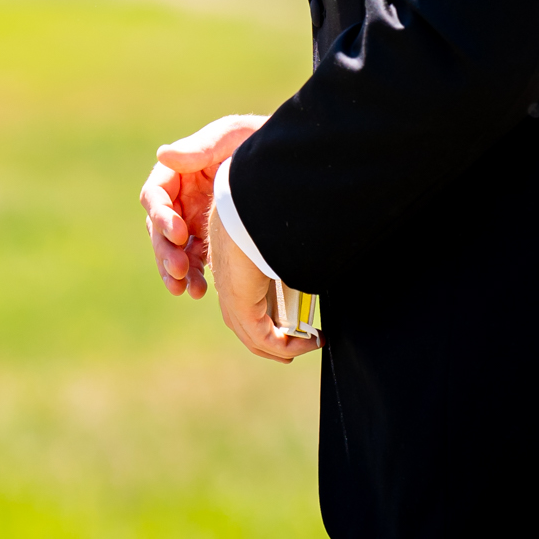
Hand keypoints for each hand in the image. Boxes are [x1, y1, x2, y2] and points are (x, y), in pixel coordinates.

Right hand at [140, 113, 264, 298]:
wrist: (290, 158)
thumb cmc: (258, 139)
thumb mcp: (231, 135)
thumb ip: (201, 147)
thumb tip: (162, 155)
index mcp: (178, 172)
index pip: (155, 195)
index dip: (161, 216)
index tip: (179, 233)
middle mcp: (181, 197)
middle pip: (158, 228)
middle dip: (166, 251)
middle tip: (180, 269)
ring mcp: (193, 219)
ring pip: (173, 249)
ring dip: (176, 270)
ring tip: (189, 288)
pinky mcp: (209, 238)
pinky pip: (193, 261)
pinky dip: (193, 276)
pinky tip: (200, 290)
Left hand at [208, 199, 318, 362]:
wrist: (255, 194)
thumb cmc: (271, 202)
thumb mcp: (275, 223)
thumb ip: (284, 238)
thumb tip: (312, 240)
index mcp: (230, 254)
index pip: (240, 293)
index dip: (264, 312)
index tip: (292, 316)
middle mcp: (226, 275)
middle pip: (243, 319)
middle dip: (271, 338)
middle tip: (298, 343)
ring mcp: (229, 289)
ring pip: (251, 333)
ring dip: (281, 345)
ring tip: (308, 344)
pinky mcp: (239, 300)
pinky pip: (260, 336)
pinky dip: (284, 345)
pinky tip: (310, 341)